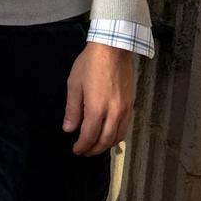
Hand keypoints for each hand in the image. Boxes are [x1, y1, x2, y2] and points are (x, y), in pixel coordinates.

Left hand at [62, 41, 134, 155]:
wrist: (113, 48)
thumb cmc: (90, 64)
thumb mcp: (74, 85)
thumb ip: (72, 110)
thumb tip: (69, 129)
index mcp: (97, 108)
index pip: (89, 136)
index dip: (82, 146)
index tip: (76, 150)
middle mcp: (114, 113)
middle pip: (105, 141)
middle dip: (93, 150)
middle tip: (84, 151)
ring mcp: (125, 110)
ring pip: (117, 137)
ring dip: (106, 145)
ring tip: (95, 146)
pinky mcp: (131, 105)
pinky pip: (125, 128)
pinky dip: (116, 136)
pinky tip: (109, 135)